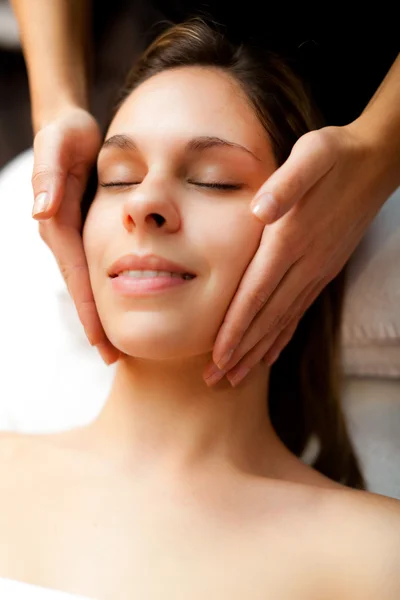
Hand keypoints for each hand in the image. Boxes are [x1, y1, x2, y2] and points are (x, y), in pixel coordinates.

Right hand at [31, 106, 119, 364]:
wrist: (70, 125)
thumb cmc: (67, 133)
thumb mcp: (60, 144)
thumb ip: (51, 175)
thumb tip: (42, 211)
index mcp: (59, 224)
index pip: (77, 277)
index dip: (89, 312)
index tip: (104, 343)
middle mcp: (63, 235)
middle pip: (83, 288)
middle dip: (96, 324)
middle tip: (114, 357)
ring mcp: (75, 234)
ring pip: (91, 282)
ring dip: (102, 312)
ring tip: (118, 342)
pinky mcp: (87, 229)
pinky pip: (97, 267)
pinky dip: (108, 289)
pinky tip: (124, 302)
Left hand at [203, 123, 395, 386]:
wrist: (374, 162)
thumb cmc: (335, 155)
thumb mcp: (311, 155)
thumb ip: (287, 183)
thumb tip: (260, 210)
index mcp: (291, 240)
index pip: (258, 293)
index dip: (236, 327)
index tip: (217, 356)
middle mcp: (304, 264)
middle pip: (267, 318)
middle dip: (240, 352)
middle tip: (214, 380)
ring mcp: (316, 271)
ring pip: (283, 321)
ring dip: (258, 352)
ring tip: (236, 377)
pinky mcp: (323, 270)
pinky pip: (299, 312)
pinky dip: (282, 336)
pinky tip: (270, 353)